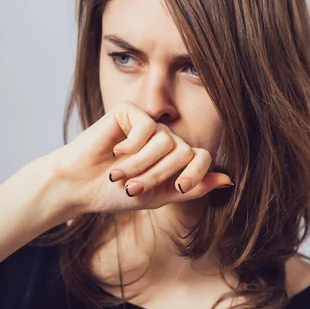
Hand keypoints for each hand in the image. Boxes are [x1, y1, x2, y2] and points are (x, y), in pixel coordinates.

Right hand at [45, 101, 232, 221]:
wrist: (80, 185)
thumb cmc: (114, 192)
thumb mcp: (158, 196)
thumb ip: (191, 188)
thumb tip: (229, 181)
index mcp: (173, 157)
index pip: (201, 158)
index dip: (196, 175)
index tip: (178, 190)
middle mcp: (164, 138)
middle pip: (183, 152)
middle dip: (158, 175)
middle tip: (132, 188)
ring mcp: (148, 124)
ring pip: (165, 142)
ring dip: (141, 165)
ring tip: (119, 175)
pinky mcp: (130, 112)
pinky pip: (146, 129)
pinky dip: (131, 147)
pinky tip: (114, 151)